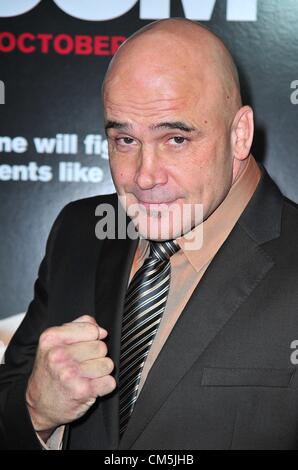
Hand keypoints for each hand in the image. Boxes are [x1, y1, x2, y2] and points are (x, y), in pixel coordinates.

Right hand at [26, 315, 115, 440]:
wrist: (39, 405)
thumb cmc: (50, 372)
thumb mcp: (55, 343)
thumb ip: (79, 327)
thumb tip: (101, 330)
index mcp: (52, 338)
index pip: (92, 329)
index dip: (92, 338)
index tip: (83, 347)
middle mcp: (59, 355)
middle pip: (101, 347)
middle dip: (96, 356)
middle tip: (82, 365)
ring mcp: (70, 373)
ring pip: (108, 364)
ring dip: (100, 372)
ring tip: (85, 376)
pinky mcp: (82, 391)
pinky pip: (110, 382)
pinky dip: (104, 386)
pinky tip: (90, 387)